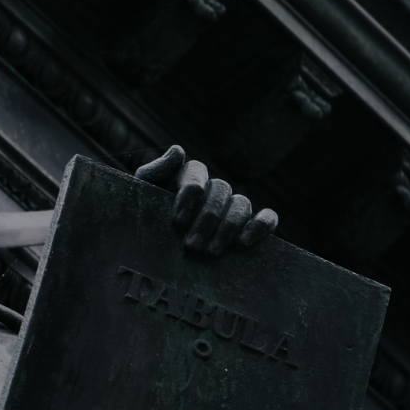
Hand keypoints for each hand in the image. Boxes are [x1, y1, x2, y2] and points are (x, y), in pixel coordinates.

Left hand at [133, 146, 276, 255]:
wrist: (153, 258)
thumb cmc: (145, 224)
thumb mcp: (141, 199)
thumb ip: (154, 173)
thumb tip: (178, 151)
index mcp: (189, 177)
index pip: (197, 171)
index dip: (189, 194)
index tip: (176, 223)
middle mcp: (214, 189)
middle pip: (221, 189)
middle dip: (206, 219)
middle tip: (190, 247)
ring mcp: (234, 207)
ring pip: (242, 204)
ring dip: (227, 228)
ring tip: (209, 253)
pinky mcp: (252, 225)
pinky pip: (268, 218)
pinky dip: (261, 225)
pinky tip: (244, 242)